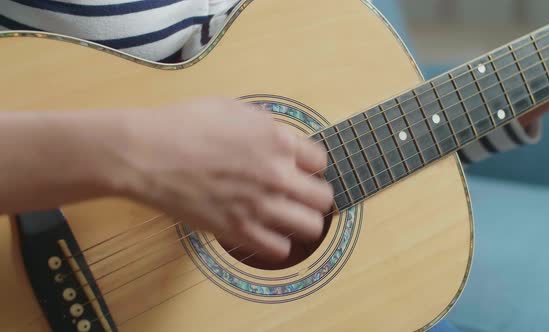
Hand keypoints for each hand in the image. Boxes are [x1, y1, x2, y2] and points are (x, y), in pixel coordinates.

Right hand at [116, 98, 333, 259]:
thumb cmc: (183, 125)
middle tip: (299, 196)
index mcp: (277, 140)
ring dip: (302, 222)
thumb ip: (264, 125)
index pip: (320, 161)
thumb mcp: (232, 108)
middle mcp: (277, 174)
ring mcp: (260, 205)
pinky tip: (266, 233)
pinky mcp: (238, 230)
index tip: (299, 170)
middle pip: (323, 197)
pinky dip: (277, 243)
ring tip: (288, 217)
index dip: (309, 166)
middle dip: (313, 196)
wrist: (146, 153)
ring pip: (310, 227)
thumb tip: (277, 136)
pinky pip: (278, 249)